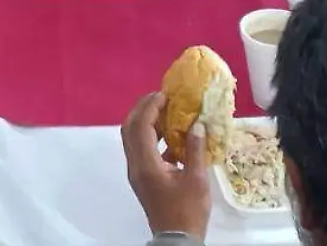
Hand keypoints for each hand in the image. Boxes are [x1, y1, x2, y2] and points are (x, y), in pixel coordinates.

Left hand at [121, 93, 210, 239]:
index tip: (165, 94)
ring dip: (145, 121)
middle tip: (160, 97)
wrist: (177, 238)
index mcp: (146, 165)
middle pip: (129, 129)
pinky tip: (170, 135)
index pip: (141, 127)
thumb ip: (195, 150)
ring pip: (132, 139)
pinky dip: (150, 137)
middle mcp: (135, 165)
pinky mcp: (142, 177)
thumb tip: (197, 124)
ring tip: (166, 110)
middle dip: (142, 109)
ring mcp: (136, 172)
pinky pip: (140, 149)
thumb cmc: (188, 211)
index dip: (151, 107)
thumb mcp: (196, 180)